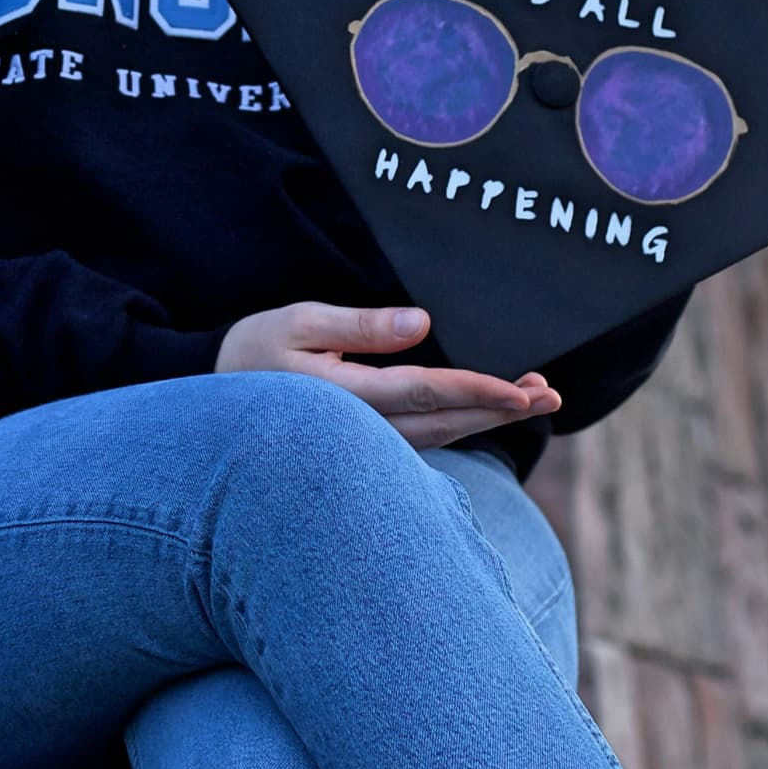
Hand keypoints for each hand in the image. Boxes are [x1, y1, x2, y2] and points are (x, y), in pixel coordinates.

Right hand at [218, 302, 560, 449]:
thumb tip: (423, 324)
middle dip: (501, 410)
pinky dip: (463, 422)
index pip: (428, 394)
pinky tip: (489, 409)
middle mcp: (365, 431)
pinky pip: (426, 438)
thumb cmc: (256, 352)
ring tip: (536, 398)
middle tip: (550, 395)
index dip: (480, 392)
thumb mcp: (299, 323)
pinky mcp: (369, 445)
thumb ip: (360, 327)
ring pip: (441, 436)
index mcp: (348, 398)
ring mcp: (368, 444)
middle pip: (447, 423)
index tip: (522, 391)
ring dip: (489, 418)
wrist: (216, 404)